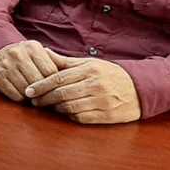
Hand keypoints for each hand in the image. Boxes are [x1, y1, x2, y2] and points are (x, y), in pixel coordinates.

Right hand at [0, 40, 59, 101]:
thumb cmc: (24, 56)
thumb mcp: (38, 53)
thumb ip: (53, 63)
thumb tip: (71, 81)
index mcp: (32, 47)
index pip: (51, 72)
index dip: (55, 84)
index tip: (56, 90)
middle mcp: (18, 54)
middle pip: (39, 82)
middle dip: (44, 92)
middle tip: (47, 97)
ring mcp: (6, 65)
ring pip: (27, 90)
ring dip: (32, 97)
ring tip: (35, 97)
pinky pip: (14, 95)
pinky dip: (20, 99)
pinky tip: (22, 95)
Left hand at [25, 50, 140, 123]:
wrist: (141, 89)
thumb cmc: (110, 74)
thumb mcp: (90, 63)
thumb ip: (65, 61)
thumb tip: (43, 51)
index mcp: (89, 70)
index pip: (58, 78)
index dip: (41, 86)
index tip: (28, 91)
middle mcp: (95, 85)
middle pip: (61, 94)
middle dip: (44, 99)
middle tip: (34, 101)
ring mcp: (102, 101)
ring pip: (70, 107)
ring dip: (55, 108)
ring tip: (48, 106)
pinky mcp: (107, 116)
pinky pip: (81, 118)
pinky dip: (69, 116)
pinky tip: (64, 112)